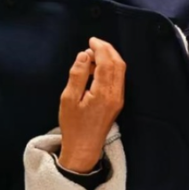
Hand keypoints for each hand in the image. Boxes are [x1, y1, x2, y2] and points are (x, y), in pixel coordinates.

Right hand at [58, 37, 125, 173]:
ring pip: (120, 71)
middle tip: (93, 42)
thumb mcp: (68, 99)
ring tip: (91, 55)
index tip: (91, 40)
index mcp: (103, 93)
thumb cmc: (73, 126)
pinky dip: (109, 68)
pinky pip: (117, 79)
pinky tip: (95, 68)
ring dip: (109, 58)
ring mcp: (118, 99)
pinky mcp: (116, 102)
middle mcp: (115, 94)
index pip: (106, 63)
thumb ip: (77, 75)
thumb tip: (83, 56)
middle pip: (118, 64)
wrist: (84, 148)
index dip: (100, 48)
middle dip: (107, 50)